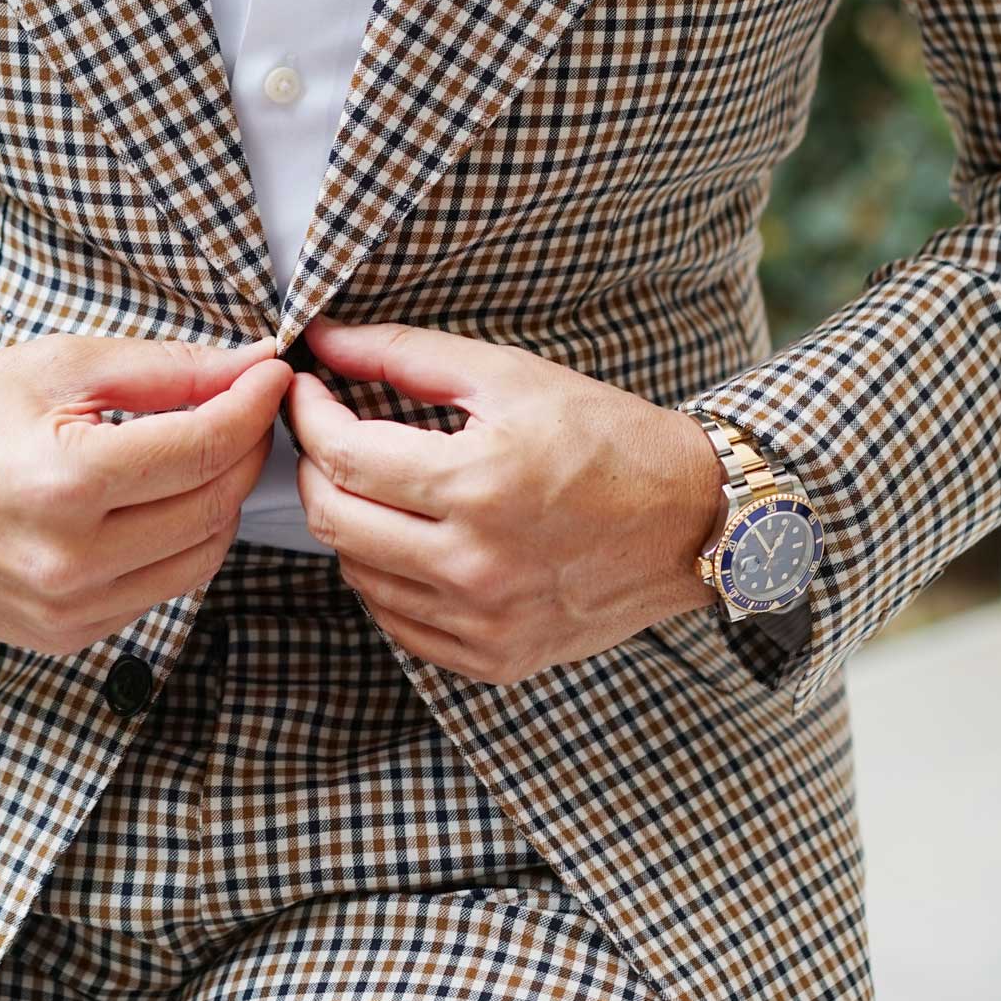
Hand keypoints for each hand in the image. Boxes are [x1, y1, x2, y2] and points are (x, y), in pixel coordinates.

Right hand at [0, 331, 290, 651]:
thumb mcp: (58, 366)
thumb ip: (166, 370)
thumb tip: (251, 365)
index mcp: (65, 483)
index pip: (205, 448)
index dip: (254, 406)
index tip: (271, 375)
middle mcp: (69, 561)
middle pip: (215, 507)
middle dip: (244, 452)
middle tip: (243, 408)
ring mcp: (66, 610)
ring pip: (200, 558)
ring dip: (218, 502)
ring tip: (200, 454)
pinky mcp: (62, 636)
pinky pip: (158, 591)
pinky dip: (176, 544)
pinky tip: (154, 503)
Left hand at [286, 316, 726, 685]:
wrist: (693, 521)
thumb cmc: (607, 438)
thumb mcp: (511, 377)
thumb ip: (406, 355)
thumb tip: (325, 340)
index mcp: (478, 486)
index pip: (341, 456)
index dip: (308, 416)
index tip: (307, 392)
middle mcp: (475, 566)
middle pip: (334, 520)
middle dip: (313, 468)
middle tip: (330, 436)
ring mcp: (484, 623)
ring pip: (358, 575)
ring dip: (351, 522)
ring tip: (379, 485)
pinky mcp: (495, 659)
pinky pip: (398, 624)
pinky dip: (387, 578)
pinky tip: (412, 541)